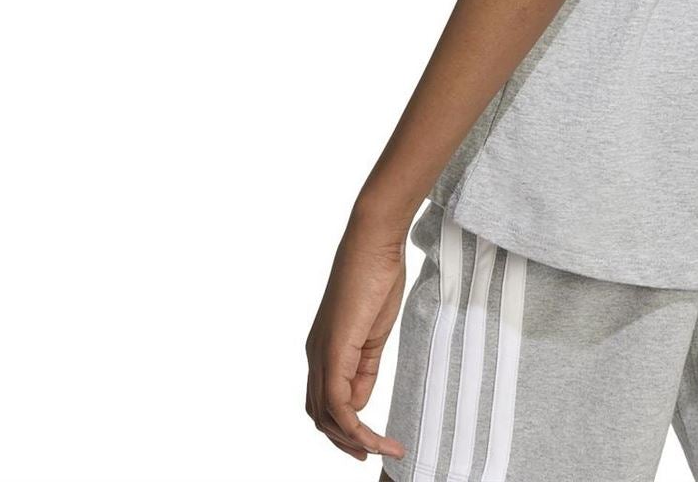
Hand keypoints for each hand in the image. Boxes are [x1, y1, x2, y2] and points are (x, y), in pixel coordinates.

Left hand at [305, 225, 409, 463]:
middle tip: (371, 455)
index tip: (370, 442)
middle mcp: (315, 355)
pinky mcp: (334, 351)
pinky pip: (338, 403)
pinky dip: (356, 427)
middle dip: (345, 441)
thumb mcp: (373, 332)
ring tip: (382, 450)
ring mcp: (322, 354)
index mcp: (324, 349)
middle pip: (320, 415)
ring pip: (327, 416)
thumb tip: (358, 403)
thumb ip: (364, 367)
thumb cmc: (376, 276)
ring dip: (352, 440)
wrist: (373, 243)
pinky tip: (375, 436)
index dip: (343, 427)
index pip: (325, 401)